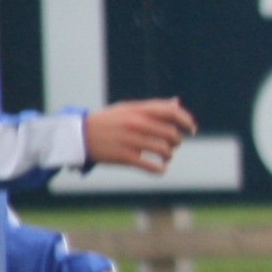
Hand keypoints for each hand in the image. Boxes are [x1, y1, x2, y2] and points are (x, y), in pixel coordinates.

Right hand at [83, 98, 197, 174]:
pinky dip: (160, 169)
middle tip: (173, 145)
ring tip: (165, 157)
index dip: (186, 121)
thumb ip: (153, 107)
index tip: (192, 129)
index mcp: (138, 110)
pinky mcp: (124, 157)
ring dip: (169, 156)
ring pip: (164, 150)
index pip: (171, 112)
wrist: (79, 135)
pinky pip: (151, 166)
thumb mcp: (128, 109)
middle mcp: (136, 123)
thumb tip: (177, 103)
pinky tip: (160, 169)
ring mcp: (130, 140)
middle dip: (177, 141)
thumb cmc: (108, 121)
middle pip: (171, 134)